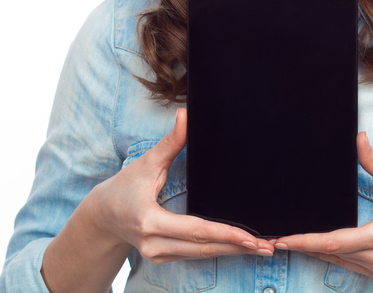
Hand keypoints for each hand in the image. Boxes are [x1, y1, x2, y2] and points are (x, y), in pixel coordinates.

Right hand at [90, 108, 274, 263]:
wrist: (102, 216)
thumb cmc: (124, 187)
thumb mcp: (145, 163)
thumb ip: (170, 142)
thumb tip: (185, 114)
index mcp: (151, 222)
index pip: (196, 230)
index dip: (226, 234)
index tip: (252, 237)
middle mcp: (154, 244)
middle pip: (205, 248)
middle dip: (239, 247)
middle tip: (271, 246)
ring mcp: (159, 255)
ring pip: (203, 255)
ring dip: (233, 251)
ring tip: (263, 249)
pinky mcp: (163, 257)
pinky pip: (195, 255)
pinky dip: (218, 250)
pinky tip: (239, 247)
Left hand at [272, 132, 372, 279]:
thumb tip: (358, 137)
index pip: (336, 241)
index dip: (307, 241)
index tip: (284, 239)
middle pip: (332, 254)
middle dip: (302, 247)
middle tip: (273, 240)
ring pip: (339, 262)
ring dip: (314, 252)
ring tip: (288, 243)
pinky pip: (350, 266)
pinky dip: (332, 256)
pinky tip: (316, 248)